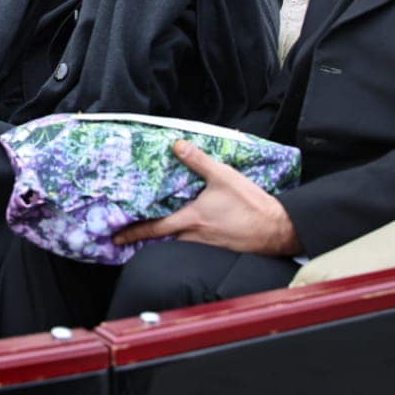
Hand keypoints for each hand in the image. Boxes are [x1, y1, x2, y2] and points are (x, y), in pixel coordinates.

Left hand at [112, 140, 300, 256]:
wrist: (278, 229)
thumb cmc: (251, 204)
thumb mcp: (223, 176)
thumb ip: (198, 161)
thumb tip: (177, 145)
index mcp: (192, 219)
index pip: (155, 228)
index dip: (134, 233)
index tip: (117, 239)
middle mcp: (195, 236)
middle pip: (165, 240)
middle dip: (148, 238)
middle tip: (132, 235)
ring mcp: (208, 245)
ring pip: (180, 244)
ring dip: (168, 239)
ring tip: (158, 232)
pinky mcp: (220, 249)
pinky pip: (196, 246)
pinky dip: (187, 240)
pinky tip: (192, 232)